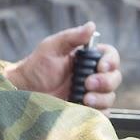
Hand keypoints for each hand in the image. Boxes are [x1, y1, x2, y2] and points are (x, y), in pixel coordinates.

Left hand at [2, 22, 123, 110]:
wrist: (24, 92)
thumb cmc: (36, 67)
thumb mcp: (52, 47)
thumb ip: (72, 37)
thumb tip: (92, 26)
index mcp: (88, 59)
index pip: (110, 57)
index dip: (110, 62)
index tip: (101, 67)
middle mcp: (93, 75)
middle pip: (115, 77)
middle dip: (105, 82)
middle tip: (88, 84)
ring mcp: (91, 94)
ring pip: (110, 97)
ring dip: (101, 98)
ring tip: (84, 99)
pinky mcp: (87, 110)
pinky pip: (103, 113)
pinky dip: (98, 111)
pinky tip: (84, 107)